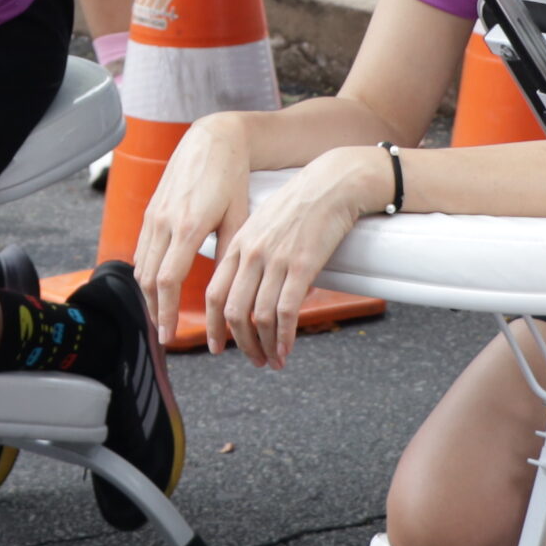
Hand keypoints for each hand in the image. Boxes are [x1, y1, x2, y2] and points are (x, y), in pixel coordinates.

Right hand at [131, 115, 251, 346]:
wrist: (212, 139)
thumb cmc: (232, 178)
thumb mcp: (239, 217)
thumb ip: (229, 254)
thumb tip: (228, 294)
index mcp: (189, 226)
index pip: (168, 281)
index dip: (167, 312)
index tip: (170, 335)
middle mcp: (165, 222)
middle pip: (148, 279)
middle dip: (154, 310)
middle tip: (165, 334)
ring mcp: (154, 214)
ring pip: (140, 265)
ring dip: (147, 294)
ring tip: (161, 315)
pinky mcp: (150, 209)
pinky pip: (141, 249)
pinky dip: (145, 272)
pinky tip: (156, 286)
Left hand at [202, 144, 378, 369]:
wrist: (332, 184)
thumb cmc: (301, 205)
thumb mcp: (263, 225)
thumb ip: (251, 255)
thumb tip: (249, 290)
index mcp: (238, 244)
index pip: (214, 293)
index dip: (212, 325)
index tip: (217, 345)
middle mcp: (251, 253)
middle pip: (233, 310)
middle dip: (240, 343)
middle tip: (252, 359)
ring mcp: (276, 260)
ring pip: (259, 316)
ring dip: (264, 346)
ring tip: (272, 361)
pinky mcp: (302, 266)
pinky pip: (285, 311)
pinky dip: (283, 337)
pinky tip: (286, 349)